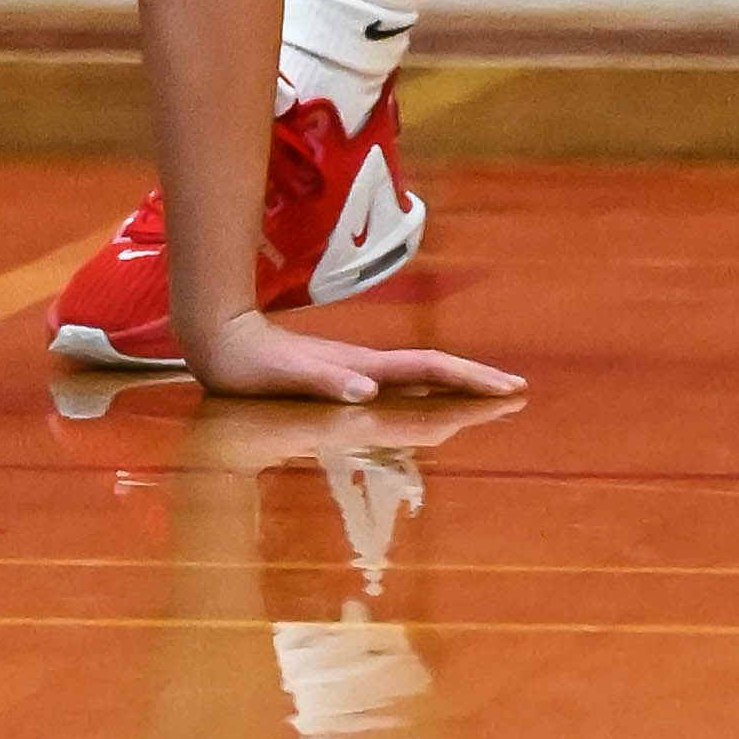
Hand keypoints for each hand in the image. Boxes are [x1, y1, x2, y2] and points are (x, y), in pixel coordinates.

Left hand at [185, 303, 522, 406]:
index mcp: (361, 366)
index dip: (468, 378)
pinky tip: (432, 399)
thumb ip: (324, 381)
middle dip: (476, 380)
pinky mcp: (344, 375)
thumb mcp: (282, 376)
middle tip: (517, 391)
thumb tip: (369, 390)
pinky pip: (400, 384)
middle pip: (434, 369)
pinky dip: (428, 389)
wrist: (222, 339)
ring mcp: (357, 369)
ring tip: (489, 395)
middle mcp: (366, 365)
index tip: (507, 387)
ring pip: (420, 375)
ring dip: (457, 384)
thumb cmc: (249, 365)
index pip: (428, 368)